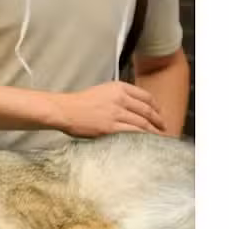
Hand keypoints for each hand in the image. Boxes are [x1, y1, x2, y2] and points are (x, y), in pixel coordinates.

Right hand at [50, 81, 166, 136]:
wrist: (65, 110)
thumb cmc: (79, 103)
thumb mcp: (102, 91)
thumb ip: (118, 96)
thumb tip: (132, 107)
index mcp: (118, 87)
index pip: (146, 96)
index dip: (156, 107)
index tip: (160, 114)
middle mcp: (120, 98)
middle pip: (147, 110)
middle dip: (158, 120)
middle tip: (164, 127)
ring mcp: (116, 113)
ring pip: (142, 122)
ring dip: (153, 131)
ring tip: (159, 137)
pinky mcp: (111, 127)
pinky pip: (133, 132)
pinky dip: (143, 137)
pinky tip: (147, 141)